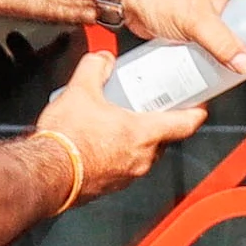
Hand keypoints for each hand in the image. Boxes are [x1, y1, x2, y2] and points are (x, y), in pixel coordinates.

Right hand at [34, 40, 205, 205]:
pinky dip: (117, 155)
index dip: (196, 112)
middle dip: (158, 123)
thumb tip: (101, 59)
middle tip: (148, 107)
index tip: (199, 106)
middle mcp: (141, 158)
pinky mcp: (110, 187)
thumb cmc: (67, 142)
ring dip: (135, 140)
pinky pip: (123, 168)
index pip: (185, 124)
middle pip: (164, 139)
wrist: (45, 174)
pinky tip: (98, 143)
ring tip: (118, 123)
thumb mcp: (80, 90)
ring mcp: (126, 176)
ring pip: (142, 155)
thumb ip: (94, 68)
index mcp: (143, 134)